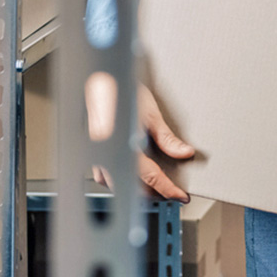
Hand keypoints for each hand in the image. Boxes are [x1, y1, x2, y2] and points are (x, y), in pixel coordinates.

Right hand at [88, 79, 194, 201]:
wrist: (100, 80)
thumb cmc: (120, 92)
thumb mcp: (150, 114)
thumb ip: (167, 138)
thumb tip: (184, 152)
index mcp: (123, 145)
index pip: (150, 177)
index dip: (167, 189)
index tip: (179, 195)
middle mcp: (107, 154)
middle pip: (133, 186)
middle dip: (154, 192)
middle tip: (171, 191)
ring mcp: (97, 155)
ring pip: (118, 183)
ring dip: (137, 187)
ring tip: (155, 184)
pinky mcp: (93, 151)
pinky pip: (107, 174)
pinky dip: (122, 178)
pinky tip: (131, 173)